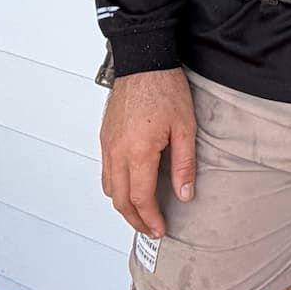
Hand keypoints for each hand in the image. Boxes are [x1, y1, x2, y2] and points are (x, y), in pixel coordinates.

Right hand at [100, 69, 196, 237]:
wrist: (143, 60)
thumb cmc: (164, 87)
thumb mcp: (185, 127)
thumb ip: (184, 165)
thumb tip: (184, 194)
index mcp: (138, 151)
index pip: (140, 198)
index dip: (151, 219)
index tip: (160, 228)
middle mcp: (117, 151)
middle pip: (120, 200)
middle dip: (135, 219)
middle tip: (151, 229)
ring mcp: (108, 144)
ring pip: (109, 188)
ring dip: (123, 206)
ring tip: (141, 212)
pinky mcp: (105, 136)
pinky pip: (106, 171)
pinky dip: (116, 187)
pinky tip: (130, 186)